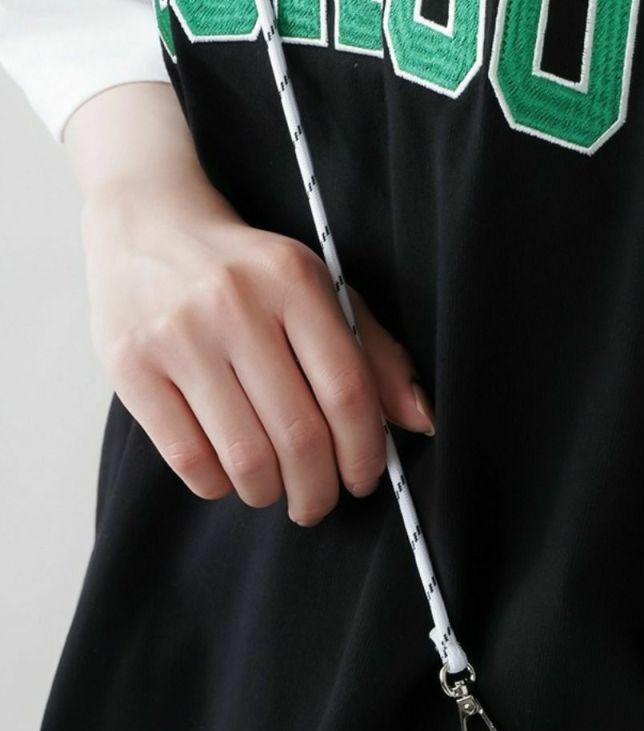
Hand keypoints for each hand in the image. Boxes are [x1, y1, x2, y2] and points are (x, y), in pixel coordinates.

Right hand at [79, 170, 433, 524]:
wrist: (145, 220)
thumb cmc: (247, 270)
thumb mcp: (317, 291)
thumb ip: (373, 354)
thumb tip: (420, 421)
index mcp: (293, 281)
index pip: (347, 393)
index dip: (364, 453)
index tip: (363, 480)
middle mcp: (234, 304)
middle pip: (299, 436)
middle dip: (317, 490)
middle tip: (316, 504)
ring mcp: (178, 334)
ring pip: (246, 457)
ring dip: (268, 493)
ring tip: (272, 489)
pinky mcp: (130, 364)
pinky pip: (189, 458)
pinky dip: (218, 485)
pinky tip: (227, 474)